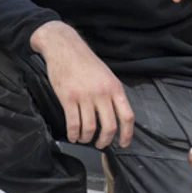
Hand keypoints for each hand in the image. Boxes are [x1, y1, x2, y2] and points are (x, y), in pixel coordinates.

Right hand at [32, 22, 133, 149]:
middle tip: (100, 144)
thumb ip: (112, 94)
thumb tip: (115, 115)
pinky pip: (73, 123)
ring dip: (87, 138)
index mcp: (115, 88)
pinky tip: (73, 136)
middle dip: (105, 140)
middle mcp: (102, 93)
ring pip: (90, 127)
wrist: (65, 47)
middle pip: (109, 126)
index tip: (123, 143)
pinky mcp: (68, 98)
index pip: (127, 116)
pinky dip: (73, 134)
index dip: (127, 134)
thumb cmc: (85, 61)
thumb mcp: (106, 75)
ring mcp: (85, 96)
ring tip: (84, 139)